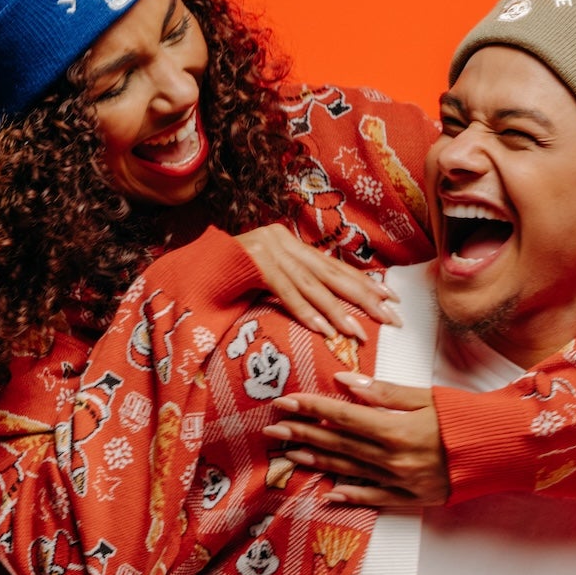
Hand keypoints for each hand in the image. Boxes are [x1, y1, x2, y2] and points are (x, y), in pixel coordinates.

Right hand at [234, 224, 400, 341]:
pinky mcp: (251, 262)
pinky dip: (306, 312)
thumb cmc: (225, 285)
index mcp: (289, 243)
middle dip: (365, 298)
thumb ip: (296, 288)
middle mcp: (282, 241)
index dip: (366, 284)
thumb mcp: (266, 284)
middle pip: (332, 273)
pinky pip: (284, 291)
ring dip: (338, 312)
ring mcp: (266, 248)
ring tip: (359, 333)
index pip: (335, 266)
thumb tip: (331, 310)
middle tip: (392, 318)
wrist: (183, 273)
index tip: (392, 300)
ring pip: (312, 285)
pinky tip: (325, 330)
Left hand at [262, 374, 449, 508]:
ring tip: (291, 453)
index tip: (285, 401)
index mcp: (395, 429)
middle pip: (339, 443)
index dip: (311, 407)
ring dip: (318, 460)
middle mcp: (392, 459)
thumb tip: (343, 383)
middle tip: (273, 428)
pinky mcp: (413, 498)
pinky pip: (376, 498)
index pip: (342, 415)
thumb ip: (383, 393)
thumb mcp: (426, 396)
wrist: (501, 450)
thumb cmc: (466, 417)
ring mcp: (401, 482)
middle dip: (303, 433)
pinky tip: (329, 491)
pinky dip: (351, 494)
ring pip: (350, 469)